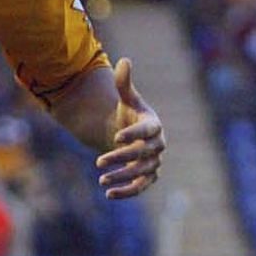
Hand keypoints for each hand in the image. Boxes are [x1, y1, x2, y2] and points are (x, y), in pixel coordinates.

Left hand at [97, 59, 164, 198]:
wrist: (131, 134)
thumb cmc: (129, 114)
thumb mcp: (126, 99)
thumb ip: (124, 83)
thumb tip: (123, 60)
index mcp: (153, 125)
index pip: (147, 131)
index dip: (133, 134)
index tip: (116, 138)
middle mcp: (157, 145)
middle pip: (143, 154)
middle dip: (122, 159)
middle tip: (98, 162)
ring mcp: (153, 162)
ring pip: (141, 173)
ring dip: (122, 178)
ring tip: (101, 181)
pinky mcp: (148, 177)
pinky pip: (141, 188)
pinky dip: (127, 193)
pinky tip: (109, 195)